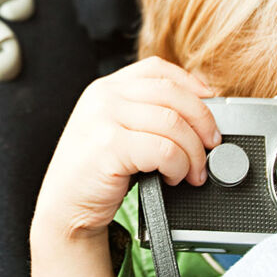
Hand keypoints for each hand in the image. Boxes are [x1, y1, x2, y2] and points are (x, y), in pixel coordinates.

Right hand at [31, 56, 220, 242]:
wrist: (64, 208)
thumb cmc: (95, 173)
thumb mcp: (116, 131)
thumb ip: (146, 114)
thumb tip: (199, 113)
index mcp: (106, 88)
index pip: (158, 69)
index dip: (192, 84)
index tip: (211, 103)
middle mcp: (104, 97)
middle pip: (173, 94)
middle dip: (203, 122)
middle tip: (212, 146)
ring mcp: (104, 119)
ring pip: (173, 123)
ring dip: (194, 152)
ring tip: (192, 171)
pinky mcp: (109, 146)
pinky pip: (164, 150)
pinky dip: (179, 166)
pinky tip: (173, 178)